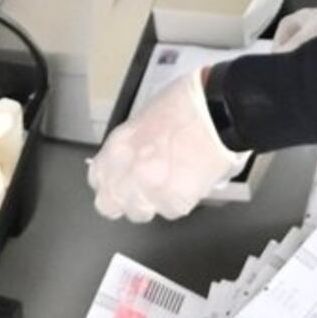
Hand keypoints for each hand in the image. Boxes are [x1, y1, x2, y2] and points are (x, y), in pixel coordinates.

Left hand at [89, 70, 241, 223]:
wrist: (220, 110)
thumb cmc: (188, 106)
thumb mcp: (146, 119)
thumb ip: (133, 146)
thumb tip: (132, 162)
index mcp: (119, 145)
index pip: (97, 178)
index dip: (110, 182)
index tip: (120, 182)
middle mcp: (128, 170)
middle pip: (110, 205)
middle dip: (126, 201)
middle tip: (145, 191)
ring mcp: (150, 188)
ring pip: (142, 212)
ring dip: (156, 201)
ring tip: (174, 181)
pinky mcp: (176, 200)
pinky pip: (173, 211)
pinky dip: (183, 200)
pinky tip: (191, 181)